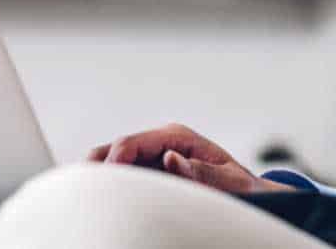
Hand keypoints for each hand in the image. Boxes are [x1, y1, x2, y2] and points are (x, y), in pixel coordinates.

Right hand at [88, 124, 294, 194]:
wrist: (250, 192)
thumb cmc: (241, 186)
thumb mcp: (229, 181)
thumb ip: (200, 171)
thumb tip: (171, 158)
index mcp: (178, 136)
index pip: (131, 142)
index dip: (113, 160)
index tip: (105, 183)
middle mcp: (161, 141)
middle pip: (114, 148)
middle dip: (98, 167)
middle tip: (85, 190)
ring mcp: (154, 155)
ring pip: (113, 160)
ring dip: (102, 175)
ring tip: (89, 196)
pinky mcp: (151, 170)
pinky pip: (122, 174)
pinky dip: (110, 184)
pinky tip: (103, 198)